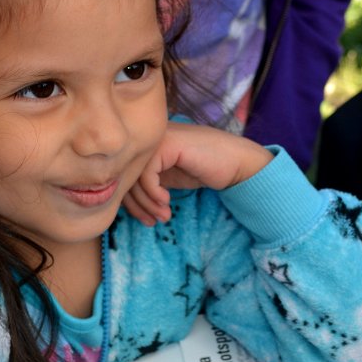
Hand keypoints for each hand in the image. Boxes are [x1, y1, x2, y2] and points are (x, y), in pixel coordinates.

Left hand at [123, 122, 271, 225]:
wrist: (237, 162)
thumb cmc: (207, 169)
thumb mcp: (170, 178)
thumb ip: (149, 182)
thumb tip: (124, 201)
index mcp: (148, 146)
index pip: (126, 175)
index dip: (132, 202)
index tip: (146, 220)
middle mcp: (150, 139)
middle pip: (127, 176)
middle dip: (138, 206)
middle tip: (152, 223)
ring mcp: (158, 138)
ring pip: (135, 176)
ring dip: (148, 203)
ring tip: (163, 216)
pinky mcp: (167, 144)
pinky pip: (147, 174)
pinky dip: (154, 192)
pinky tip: (167, 201)